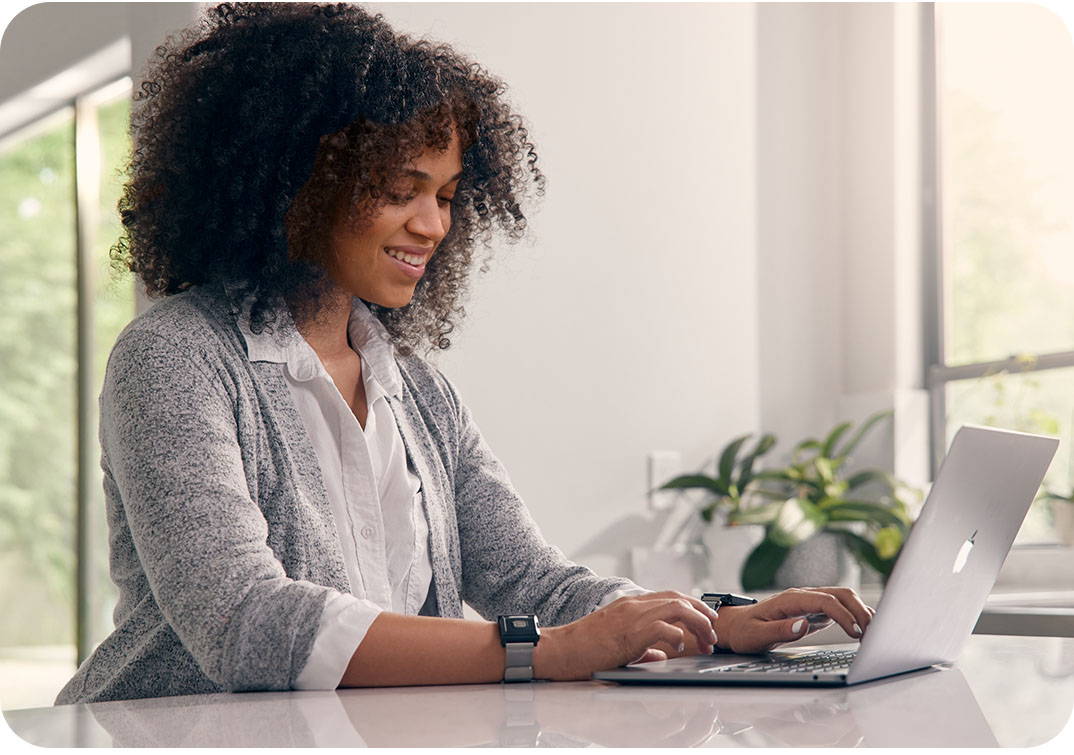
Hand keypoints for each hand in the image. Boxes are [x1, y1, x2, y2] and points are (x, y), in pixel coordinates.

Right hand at [534, 591, 719, 680]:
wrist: (559, 649)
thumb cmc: (584, 649)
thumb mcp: (618, 644)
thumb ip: (643, 645)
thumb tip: (662, 653)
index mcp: (631, 604)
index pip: (670, 596)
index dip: (693, 606)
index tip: (707, 620)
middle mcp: (634, 604)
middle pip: (679, 598)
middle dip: (702, 613)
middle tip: (713, 632)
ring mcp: (631, 615)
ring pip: (677, 607)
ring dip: (697, 623)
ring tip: (706, 640)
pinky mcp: (629, 631)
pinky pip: (663, 628)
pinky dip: (678, 637)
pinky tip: (682, 649)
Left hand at [714, 586, 873, 654]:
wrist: (737, 626)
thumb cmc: (745, 631)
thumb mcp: (756, 635)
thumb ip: (779, 630)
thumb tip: (803, 625)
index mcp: (790, 599)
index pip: (824, 600)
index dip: (842, 615)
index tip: (854, 632)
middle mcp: (803, 596)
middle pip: (839, 594)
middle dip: (859, 610)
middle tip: (872, 634)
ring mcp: (810, 602)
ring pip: (843, 598)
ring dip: (860, 612)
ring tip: (872, 633)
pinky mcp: (814, 612)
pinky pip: (839, 608)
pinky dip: (854, 616)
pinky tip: (864, 629)